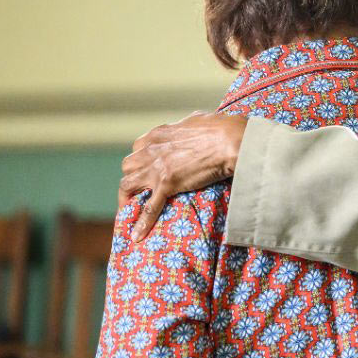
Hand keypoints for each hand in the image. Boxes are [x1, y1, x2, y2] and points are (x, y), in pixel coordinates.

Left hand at [119, 111, 247, 239]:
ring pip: (127, 185)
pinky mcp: (167, 184)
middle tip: (141, 191)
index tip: (147, 170)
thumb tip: (193, 127)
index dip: (141, 162)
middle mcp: (150, 150)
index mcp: (157, 134)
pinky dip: (141, 223)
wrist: (230, 140)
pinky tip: (136, 236)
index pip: (137, 149)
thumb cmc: (220, 128)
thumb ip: (187, 127)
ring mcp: (156, 168)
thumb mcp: (196, 121)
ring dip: (127, 198)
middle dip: (132, 178)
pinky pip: (149, 207)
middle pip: (128, 167)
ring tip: (130, 212)